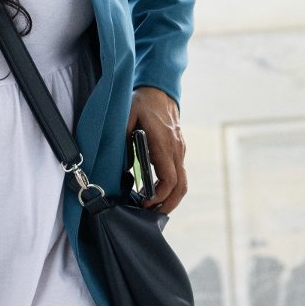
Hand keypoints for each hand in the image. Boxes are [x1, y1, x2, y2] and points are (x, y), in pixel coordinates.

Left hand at [127, 86, 186, 213]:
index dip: (158, 196)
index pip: (169, 180)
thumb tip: (122, 166)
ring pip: (182, 182)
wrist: (159, 90)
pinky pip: (178, 173)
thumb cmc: (141, 103)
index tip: (144, 203)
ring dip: (169, 198)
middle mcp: (176, 150)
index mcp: (164, 144)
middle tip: (150, 215)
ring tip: (151, 207)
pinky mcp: (178, 150)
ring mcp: (180, 150)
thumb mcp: (126, 118)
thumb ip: (124, 140)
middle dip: (168, 204)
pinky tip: (154, 191)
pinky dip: (169, 187)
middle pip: (181, 187)